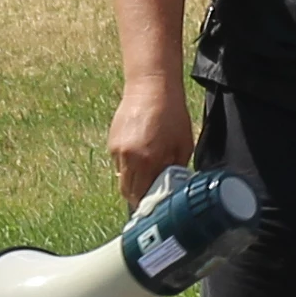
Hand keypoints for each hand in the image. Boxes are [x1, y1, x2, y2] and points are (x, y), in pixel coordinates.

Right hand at [109, 79, 194, 213]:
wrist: (151, 88)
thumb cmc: (172, 115)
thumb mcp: (183, 145)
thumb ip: (176, 169)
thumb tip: (173, 188)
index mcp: (149, 161)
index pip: (142, 196)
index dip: (147, 205)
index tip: (154, 208)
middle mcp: (129, 158)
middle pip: (127, 192)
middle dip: (138, 196)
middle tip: (151, 195)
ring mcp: (118, 150)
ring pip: (122, 178)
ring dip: (133, 181)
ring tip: (147, 171)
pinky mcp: (112, 142)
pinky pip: (119, 163)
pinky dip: (128, 165)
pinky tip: (140, 153)